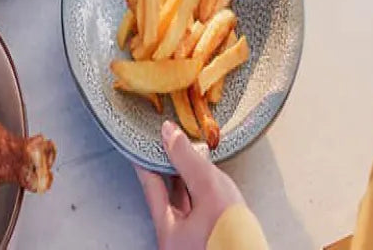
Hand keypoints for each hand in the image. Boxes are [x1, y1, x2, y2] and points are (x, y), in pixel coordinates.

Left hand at [134, 120, 244, 248]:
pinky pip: (200, 210)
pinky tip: (210, 181)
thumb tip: (169, 133)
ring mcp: (192, 240)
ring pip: (184, 202)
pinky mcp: (210, 239)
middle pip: (166, 193)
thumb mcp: (209, 191)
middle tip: (169, 141)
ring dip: (187, 178)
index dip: (145, 156)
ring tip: (190, 154)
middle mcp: (175, 237)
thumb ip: (188, 161)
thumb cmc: (231, 239)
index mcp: (166, 228)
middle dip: (168, 166)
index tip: (141, 138)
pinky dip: (201, 191)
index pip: (149, 182)